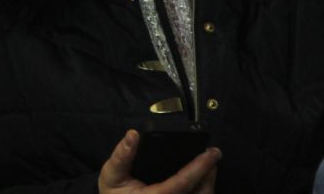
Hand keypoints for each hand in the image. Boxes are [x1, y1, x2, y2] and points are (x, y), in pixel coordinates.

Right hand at [98, 130, 219, 193]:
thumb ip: (121, 156)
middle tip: (212, 155)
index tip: (212, 153)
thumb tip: (133, 135)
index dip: (199, 168)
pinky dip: (202, 190)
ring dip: (208, 183)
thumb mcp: (111, 176)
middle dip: (209, 175)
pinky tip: (200, 178)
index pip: (181, 184)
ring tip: (208, 164)